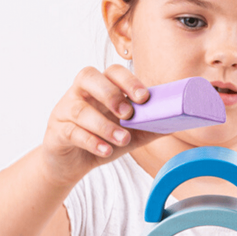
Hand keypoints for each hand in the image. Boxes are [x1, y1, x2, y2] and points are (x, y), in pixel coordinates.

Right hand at [42, 64, 156, 186]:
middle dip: (111, 94)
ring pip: (80, 109)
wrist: (72, 164)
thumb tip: (179, 122)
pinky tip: (106, 150)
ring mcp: (65, 110)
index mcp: (100, 87)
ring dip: (104, 125)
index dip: (128, 81)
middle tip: (129, 113)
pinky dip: (91, 141)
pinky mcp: (57, 131)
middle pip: (88, 77)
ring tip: (122, 140)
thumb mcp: (130, 134)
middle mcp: (80, 93)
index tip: (144, 98)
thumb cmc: (101, 140)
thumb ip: (151, 127)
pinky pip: (71, 131)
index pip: (112, 71)